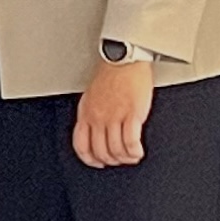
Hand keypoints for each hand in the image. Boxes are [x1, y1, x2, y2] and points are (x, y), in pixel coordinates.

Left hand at [72, 55, 155, 169]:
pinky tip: (138, 152)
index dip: (89, 159)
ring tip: (131, 156)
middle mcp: (98, 117)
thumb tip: (96, 129)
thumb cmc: (111, 72)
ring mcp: (114, 117)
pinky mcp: (132, 115)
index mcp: (86, 112)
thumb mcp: (92, 94)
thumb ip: (92, 113)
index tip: (97, 163)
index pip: (81, 145)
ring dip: (125, 158)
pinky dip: (135, 152)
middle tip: (119, 159)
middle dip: (111, 160)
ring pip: (116, 150)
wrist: (124, 58)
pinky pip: (131, 142)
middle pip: (101, 151)